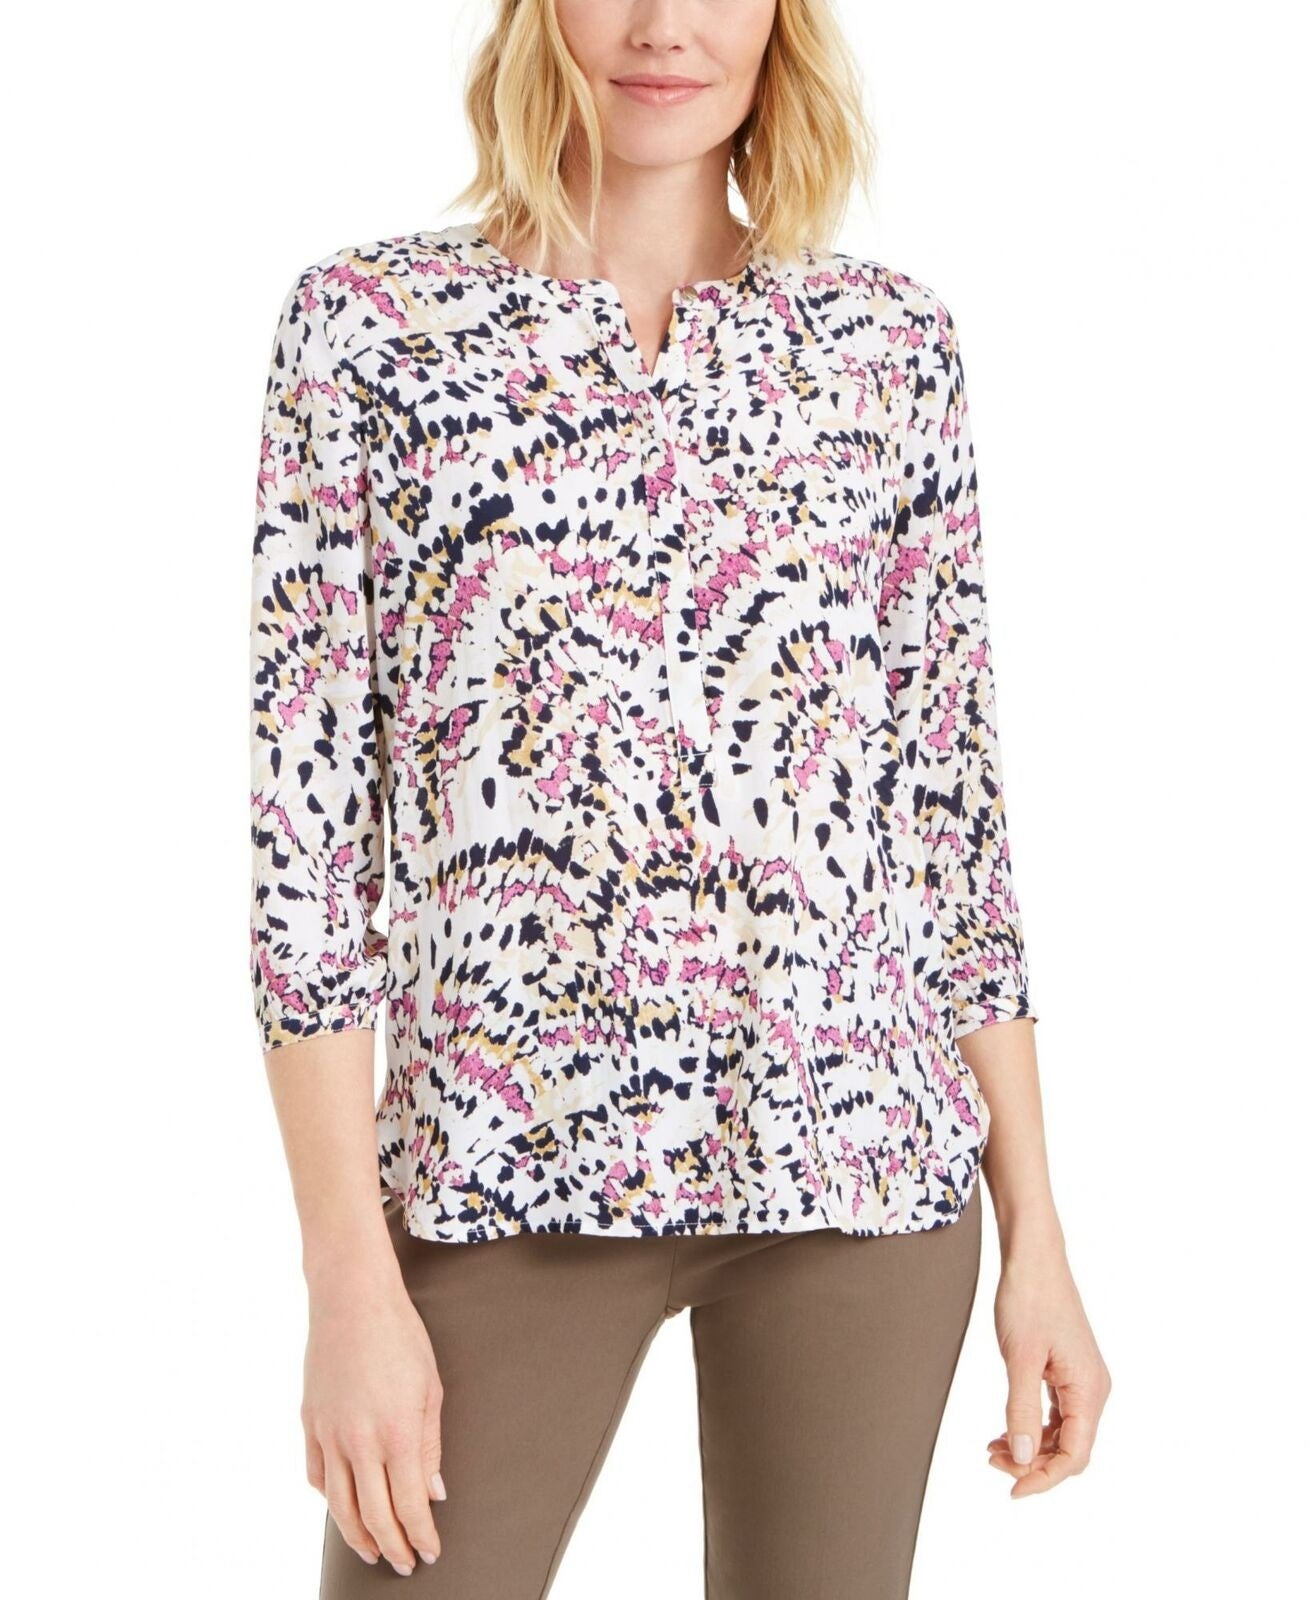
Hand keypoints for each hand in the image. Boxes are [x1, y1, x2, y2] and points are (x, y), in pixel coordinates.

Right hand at [302, 1271, 446, 1572]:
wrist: (352, 1298)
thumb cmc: (400, 1336)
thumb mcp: (431, 1388)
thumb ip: (431, 1445)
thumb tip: (434, 1492)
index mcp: (397, 1433)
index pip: (410, 1506)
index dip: (421, 1536)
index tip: (429, 1552)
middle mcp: (359, 1441)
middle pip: (373, 1516)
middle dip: (392, 1547)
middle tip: (405, 1563)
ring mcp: (329, 1433)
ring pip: (339, 1506)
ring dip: (357, 1535)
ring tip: (373, 1550)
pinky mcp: (309, 1422)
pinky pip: (316, 1475)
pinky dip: (330, 1499)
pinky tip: (342, 1506)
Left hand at [988, 1241, 1110, 1496]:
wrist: (1033, 1256)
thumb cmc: (1028, 1299)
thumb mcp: (1019, 1359)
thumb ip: (1022, 1411)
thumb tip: (1025, 1460)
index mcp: (1089, 1390)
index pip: (1074, 1455)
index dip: (1044, 1479)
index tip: (1011, 1489)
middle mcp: (1093, 1388)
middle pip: (1070, 1448)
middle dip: (1034, 1464)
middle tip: (992, 1462)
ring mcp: (1082, 1378)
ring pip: (1062, 1432)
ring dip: (1031, 1446)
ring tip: (992, 1450)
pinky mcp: (1068, 1369)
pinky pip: (1056, 1412)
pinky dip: (1033, 1425)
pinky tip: (1006, 1431)